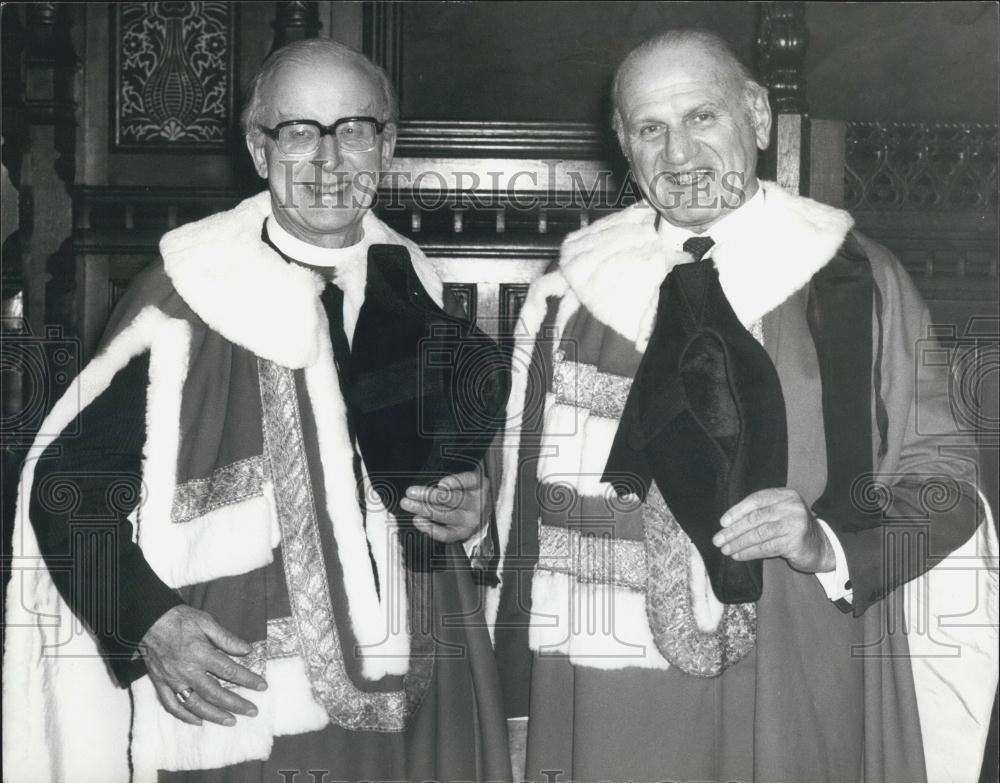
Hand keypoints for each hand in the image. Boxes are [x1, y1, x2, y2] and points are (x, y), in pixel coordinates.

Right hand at [140, 605, 266, 726]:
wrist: (148, 621)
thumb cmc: (180, 619)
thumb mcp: (206, 621)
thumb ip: (226, 638)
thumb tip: (247, 650)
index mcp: (201, 653)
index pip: (230, 671)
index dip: (248, 680)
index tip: (262, 687)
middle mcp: (187, 670)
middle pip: (215, 693)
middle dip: (236, 704)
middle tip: (252, 711)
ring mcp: (172, 680)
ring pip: (195, 704)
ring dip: (214, 715)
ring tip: (230, 721)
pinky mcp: (160, 684)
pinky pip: (172, 705)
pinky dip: (184, 716)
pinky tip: (198, 721)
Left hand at [400, 469, 488, 543]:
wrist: (481, 511)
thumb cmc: (467, 490)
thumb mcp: (465, 479)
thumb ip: (451, 477)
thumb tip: (427, 478)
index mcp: (479, 484)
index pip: (469, 481)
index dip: (455, 483)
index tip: (440, 483)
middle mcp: (477, 503)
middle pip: (452, 499)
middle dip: (428, 495)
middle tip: (411, 492)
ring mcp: (470, 520)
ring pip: (444, 515)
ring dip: (423, 509)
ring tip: (408, 504)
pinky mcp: (463, 533)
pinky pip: (445, 534)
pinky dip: (429, 528)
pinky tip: (418, 520)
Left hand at [713, 488, 834, 573]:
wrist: (821, 546)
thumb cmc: (792, 529)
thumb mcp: (779, 513)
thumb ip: (760, 512)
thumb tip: (727, 523)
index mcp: (785, 495)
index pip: (756, 500)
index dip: (737, 511)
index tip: (722, 522)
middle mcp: (791, 506)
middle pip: (756, 518)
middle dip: (734, 530)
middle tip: (718, 539)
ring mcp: (795, 524)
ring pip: (759, 534)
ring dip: (739, 543)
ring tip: (725, 549)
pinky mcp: (796, 542)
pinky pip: (767, 548)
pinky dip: (750, 552)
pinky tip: (739, 556)